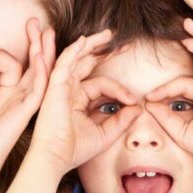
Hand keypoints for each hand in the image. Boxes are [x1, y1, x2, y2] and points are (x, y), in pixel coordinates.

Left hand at [0, 19, 55, 190]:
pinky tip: (42, 56)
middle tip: (34, 22)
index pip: (9, 66)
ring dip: (43, 51)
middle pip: (33, 65)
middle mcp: (20, 98)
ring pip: (41, 73)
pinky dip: (41, 71)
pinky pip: (39, 88)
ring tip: (45, 31)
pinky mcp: (26, 112)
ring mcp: (25, 105)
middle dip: (35, 43)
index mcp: (7, 96)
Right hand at [28, 30, 141, 176]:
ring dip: (90, 44)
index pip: (102, 84)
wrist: (56, 158)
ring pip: (76, 57)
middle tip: (121, 42)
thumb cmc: (75, 149)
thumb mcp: (105, 133)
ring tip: (106, 34)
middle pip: (86, 63)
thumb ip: (121, 120)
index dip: (120, 89)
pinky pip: (65, 63)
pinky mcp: (55, 86)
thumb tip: (138, 108)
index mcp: (78, 99)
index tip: (134, 99)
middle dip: (103, 51)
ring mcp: (61, 86)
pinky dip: (74, 51)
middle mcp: (69, 89)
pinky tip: (84, 41)